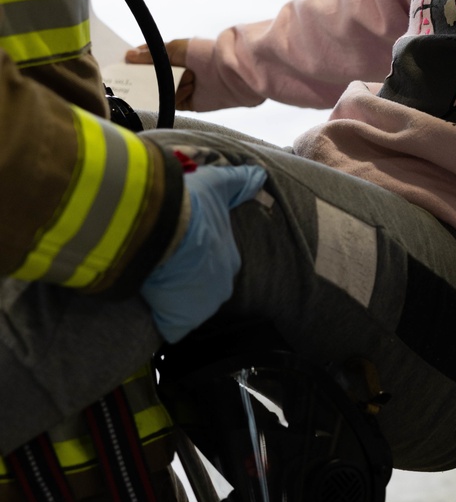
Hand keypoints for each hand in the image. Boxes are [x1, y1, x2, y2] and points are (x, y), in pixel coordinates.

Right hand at [126, 39, 194, 109]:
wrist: (224, 71)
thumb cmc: (200, 53)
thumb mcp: (171, 49)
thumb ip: (149, 55)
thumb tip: (128, 55)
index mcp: (170, 54)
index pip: (146, 58)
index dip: (135, 61)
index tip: (125, 63)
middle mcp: (173, 70)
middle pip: (149, 77)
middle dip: (147, 77)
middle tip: (143, 79)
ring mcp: (178, 86)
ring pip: (159, 91)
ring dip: (171, 84)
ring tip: (187, 76)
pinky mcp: (184, 101)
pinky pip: (171, 102)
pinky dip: (178, 95)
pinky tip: (189, 87)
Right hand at [140, 162, 266, 341]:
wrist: (163, 228)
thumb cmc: (191, 207)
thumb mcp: (217, 185)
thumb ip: (239, 182)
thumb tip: (260, 175)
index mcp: (229, 259)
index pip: (216, 265)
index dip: (197, 258)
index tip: (179, 249)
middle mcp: (221, 286)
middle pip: (203, 289)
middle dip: (186, 282)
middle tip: (164, 264)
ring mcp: (201, 307)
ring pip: (187, 308)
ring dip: (172, 299)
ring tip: (153, 281)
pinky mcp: (179, 320)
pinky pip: (171, 326)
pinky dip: (160, 317)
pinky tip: (149, 303)